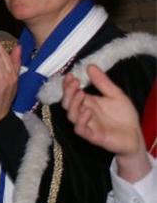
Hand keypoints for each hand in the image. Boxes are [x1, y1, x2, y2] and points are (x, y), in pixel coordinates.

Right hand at [62, 65, 149, 182]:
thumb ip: (102, 82)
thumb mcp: (115, 94)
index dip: (67, 85)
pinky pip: (80, 129)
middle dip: (67, 92)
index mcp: (87, 102)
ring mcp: (87, 125)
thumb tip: (90, 66)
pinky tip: (88, 111)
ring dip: (73, 104)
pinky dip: (81, 120)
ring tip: (81, 94)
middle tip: (75, 83)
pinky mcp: (92, 136)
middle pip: (66, 103)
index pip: (70, 93)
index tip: (71, 75)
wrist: (135, 135)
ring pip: (71, 116)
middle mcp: (83, 113)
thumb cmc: (124, 116)